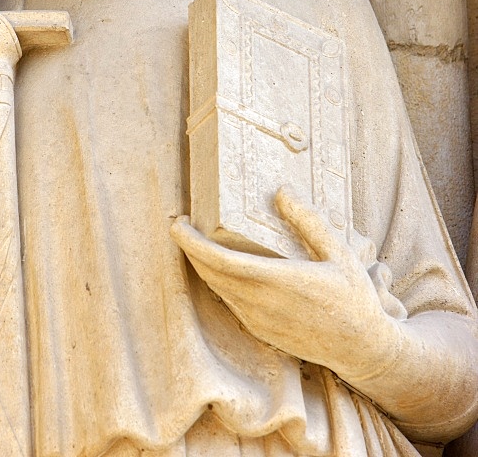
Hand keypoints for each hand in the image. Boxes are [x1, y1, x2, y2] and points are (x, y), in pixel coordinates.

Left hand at [170, 186, 404, 386]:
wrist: (363, 350)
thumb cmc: (354, 299)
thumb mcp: (339, 252)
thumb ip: (308, 221)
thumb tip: (282, 191)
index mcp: (279, 281)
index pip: (221, 261)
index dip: (193, 243)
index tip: (178, 224)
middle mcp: (262, 304)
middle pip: (210, 274)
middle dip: (189, 249)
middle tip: (182, 224)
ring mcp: (259, 321)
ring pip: (217, 289)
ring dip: (202, 265)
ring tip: (196, 240)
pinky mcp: (261, 331)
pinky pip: (229, 302)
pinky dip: (217, 281)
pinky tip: (221, 266)